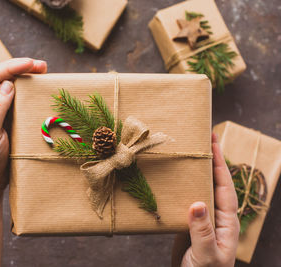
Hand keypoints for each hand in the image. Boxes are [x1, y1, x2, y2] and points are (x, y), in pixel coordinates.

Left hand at [0, 58, 46, 202]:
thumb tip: (7, 85)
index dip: (12, 67)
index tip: (31, 64)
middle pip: (3, 78)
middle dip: (22, 69)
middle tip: (43, 67)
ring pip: (13, 89)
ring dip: (28, 80)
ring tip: (44, 74)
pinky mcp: (8, 120)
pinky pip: (20, 103)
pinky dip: (30, 95)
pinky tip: (40, 93)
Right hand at [173, 133, 239, 266]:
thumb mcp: (207, 254)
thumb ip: (203, 230)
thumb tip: (197, 202)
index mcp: (226, 221)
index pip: (224, 186)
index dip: (219, 163)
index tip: (213, 142)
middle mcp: (216, 217)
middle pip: (214, 183)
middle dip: (210, 161)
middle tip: (201, 140)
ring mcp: (203, 220)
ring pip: (200, 190)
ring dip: (195, 172)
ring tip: (186, 155)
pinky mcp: (189, 225)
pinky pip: (186, 200)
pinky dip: (181, 187)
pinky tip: (173, 181)